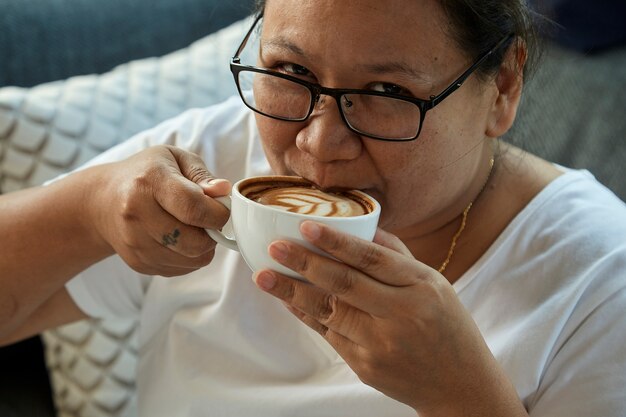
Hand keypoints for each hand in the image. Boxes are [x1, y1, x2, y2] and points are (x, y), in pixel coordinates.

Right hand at [87, 145, 230, 276]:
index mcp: (148, 182)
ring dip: (203, 245)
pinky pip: (182, 269)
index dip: (218, 213)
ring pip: (192, 259)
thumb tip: (224, 191)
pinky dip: (190, 256)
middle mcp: (137, 215)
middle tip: (207, 218)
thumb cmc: (145, 175)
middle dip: (212, 232)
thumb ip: (202, 174)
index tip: (221, 208)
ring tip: (192, 226)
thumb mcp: (174, 158)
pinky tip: (179, 238)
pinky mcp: (138, 263)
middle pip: (195, 241)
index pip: (194, 208)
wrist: (102, 201)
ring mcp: (135, 243)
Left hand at [254, 221, 524, 415]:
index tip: (306, 226)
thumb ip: (398, 256)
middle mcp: (401, 313)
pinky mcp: (365, 366)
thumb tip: (362, 227)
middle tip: (274, 247)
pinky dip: (305, 315)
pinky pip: (328, 334)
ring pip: (328, 311)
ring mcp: (381, 343)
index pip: (372, 258)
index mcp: (421, 286)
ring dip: (292, 291)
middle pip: (344, 283)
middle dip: (304, 263)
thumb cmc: (448, 327)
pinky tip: (287, 299)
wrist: (460, 385)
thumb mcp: (435, 283)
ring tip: (264, 275)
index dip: (336, 241)